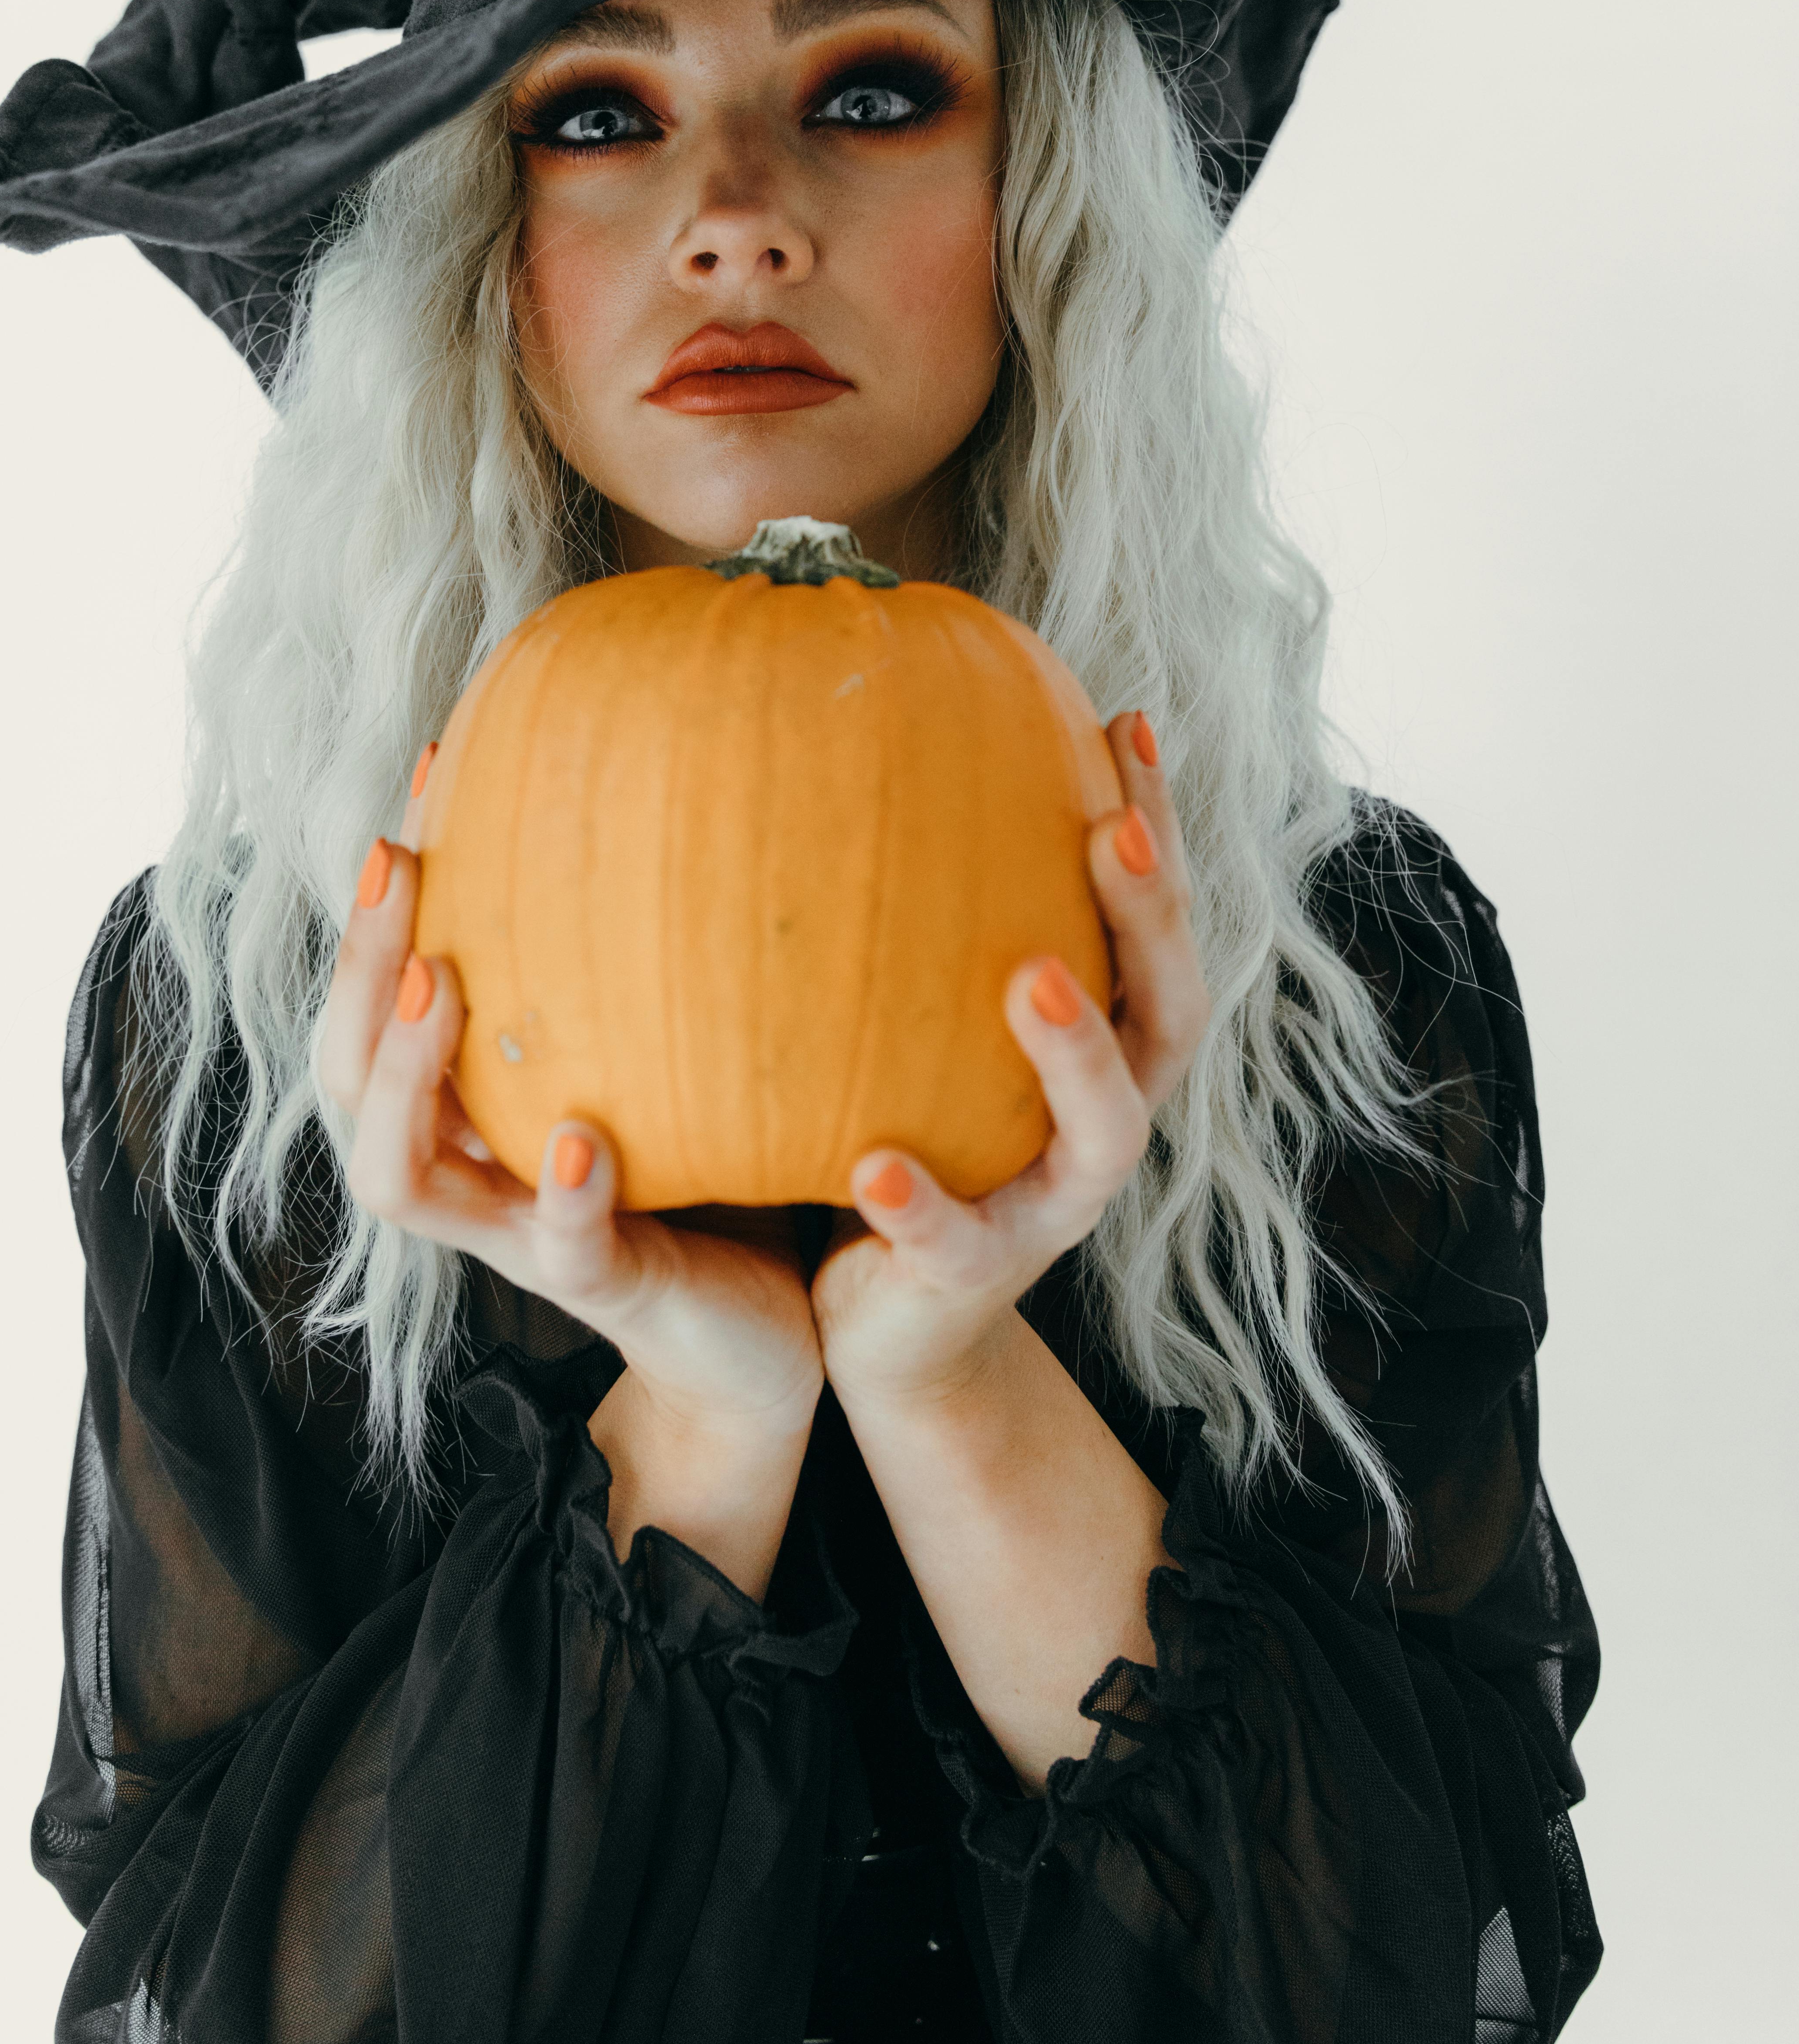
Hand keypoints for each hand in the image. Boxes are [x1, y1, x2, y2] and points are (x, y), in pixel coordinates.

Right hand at [316, 767, 825, 1443]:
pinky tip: (580, 1137)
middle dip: (361, 971)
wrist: (763, 1337)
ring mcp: (526, 1236)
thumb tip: (628, 814)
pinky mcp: (608, 1287)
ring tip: (445, 983)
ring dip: (412, 1073)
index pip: (373, 1010)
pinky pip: (564, 1248)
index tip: (417, 788)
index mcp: (468, 1118)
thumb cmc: (701, 1180)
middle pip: (351, 1085)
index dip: (374, 909)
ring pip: (403, 1178)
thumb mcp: (643, 1064)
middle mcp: (473, 1176)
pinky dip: (564, 1193)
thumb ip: (611, 985)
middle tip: (396, 861)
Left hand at [809, 709, 1208, 1411]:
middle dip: (1151, 921)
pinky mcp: (974, 1277)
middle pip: (1169, 1015)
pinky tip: (874, 1167)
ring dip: (1076, 1051)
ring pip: (1105, 1133)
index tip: (1129, 721)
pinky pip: (958, 1241)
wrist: (894, 1322)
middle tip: (1113, 831)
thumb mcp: (944, 1024)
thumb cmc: (923, 1130)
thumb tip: (895, 748)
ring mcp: (1050, 1206)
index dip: (1158, 827)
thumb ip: (947, 923)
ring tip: (1031, 977)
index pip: (1158, 925)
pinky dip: (923, 1205)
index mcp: (1111, 1050)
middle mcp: (1105, 1123)